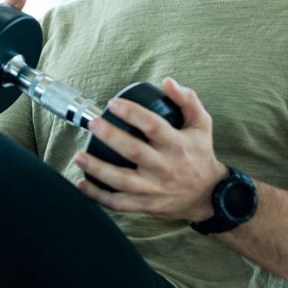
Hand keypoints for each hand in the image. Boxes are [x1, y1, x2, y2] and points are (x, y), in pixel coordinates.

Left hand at [73, 78, 227, 220]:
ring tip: (79, 155)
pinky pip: (118, 203)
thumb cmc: (199, 154)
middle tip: (92, 124)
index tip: (113, 104)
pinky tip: (81, 184)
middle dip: (110, 136)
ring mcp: (155, 189)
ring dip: (98, 169)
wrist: (208, 195)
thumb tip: (167, 82)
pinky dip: (98, 196)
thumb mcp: (201, 124)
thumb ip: (187, 100)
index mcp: (177, 145)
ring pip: (122, 180)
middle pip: (133, 151)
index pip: (152, 126)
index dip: (131, 112)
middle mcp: (165, 167)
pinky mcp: (147, 205)